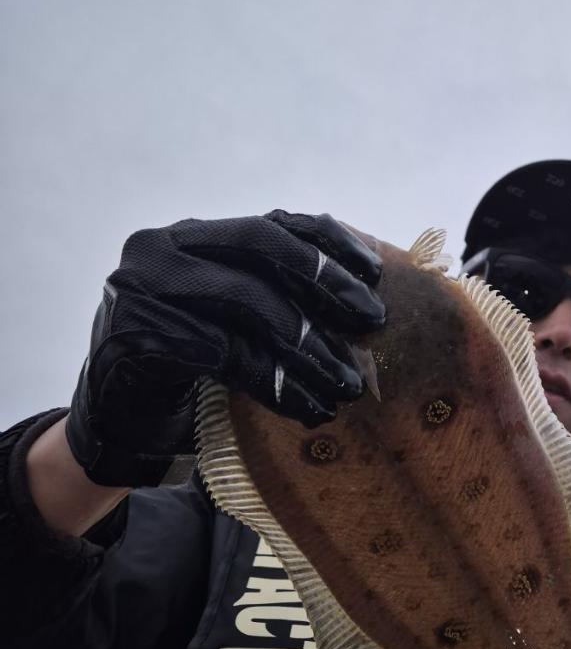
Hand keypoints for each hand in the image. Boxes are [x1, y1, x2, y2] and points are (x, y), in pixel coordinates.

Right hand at [65, 210, 384, 486]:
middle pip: (261, 245)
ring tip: (347, 384)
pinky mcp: (137, 333)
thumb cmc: (189, 370)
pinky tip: (308, 407)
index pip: (271, 222)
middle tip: (373, 322)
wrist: (116, 425)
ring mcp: (142, 287)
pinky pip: (225, 354)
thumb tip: (365, 295)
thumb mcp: (233, 321)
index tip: (376, 274)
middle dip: (325, 282)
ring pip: (248, 302)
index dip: (328, 242)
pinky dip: (276, 383)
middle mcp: (162, 248)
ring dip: (309, 347)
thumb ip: (274, 294)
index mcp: (190, 236)